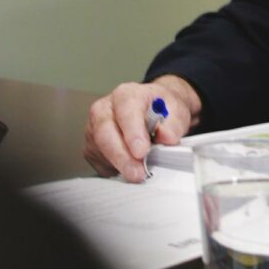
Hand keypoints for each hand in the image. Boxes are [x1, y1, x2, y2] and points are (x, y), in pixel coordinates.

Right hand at [83, 75, 200, 180]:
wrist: (156, 112)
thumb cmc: (163, 110)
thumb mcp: (177, 111)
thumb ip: (173, 124)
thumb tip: (166, 137)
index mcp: (126, 94)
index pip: (125, 112)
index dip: (132, 133)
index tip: (141, 152)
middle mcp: (104, 109)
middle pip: (105, 134)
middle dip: (122, 157)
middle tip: (138, 174)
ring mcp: (94, 128)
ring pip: (100, 151)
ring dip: (120, 166)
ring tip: (140, 173)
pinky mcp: (92, 146)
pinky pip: (99, 162)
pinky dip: (115, 169)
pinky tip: (130, 168)